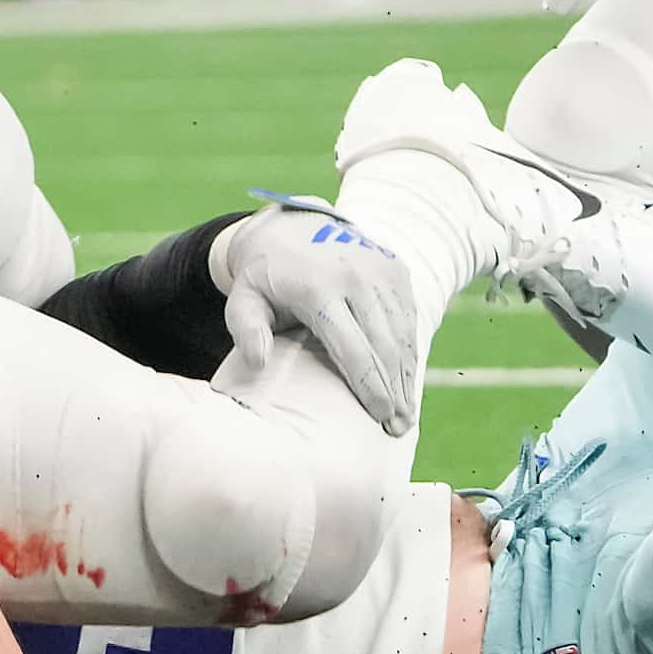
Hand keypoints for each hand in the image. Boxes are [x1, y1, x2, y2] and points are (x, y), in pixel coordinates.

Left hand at [217, 196, 420, 436]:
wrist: (291, 226)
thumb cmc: (263, 276)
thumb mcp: (242, 299)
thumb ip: (246, 330)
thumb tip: (258, 361)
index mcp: (318, 288)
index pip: (352, 349)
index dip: (369, 387)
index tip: (379, 418)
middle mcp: (356, 276)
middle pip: (384, 346)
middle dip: (394, 391)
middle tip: (398, 427)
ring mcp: (380, 270)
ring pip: (402, 334)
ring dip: (408, 376)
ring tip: (407, 413)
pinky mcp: (395, 268)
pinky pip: (408, 317)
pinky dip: (410, 350)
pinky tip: (409, 380)